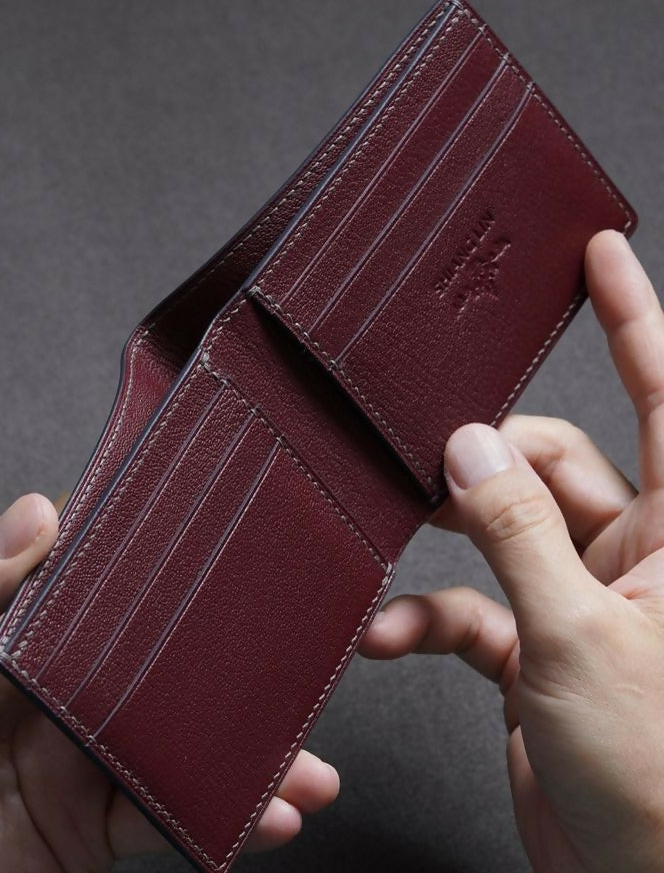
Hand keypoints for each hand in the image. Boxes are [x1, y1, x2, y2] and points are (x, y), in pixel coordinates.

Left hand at [0, 496, 338, 871]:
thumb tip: (36, 513)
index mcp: (23, 639)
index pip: (112, 582)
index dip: (179, 561)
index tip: (248, 540)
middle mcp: (63, 691)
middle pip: (174, 661)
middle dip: (250, 659)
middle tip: (321, 650)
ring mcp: (82, 759)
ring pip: (190, 739)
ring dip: (259, 752)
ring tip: (313, 766)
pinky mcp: (91, 827)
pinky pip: (170, 815)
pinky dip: (229, 817)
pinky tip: (272, 816)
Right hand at [360, 230, 663, 872]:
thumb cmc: (659, 777)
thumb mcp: (579, 639)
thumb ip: (519, 535)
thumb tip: (470, 452)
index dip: (635, 316)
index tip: (599, 252)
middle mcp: (631, 553)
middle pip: (552, 459)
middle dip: (488, 455)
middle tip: (428, 453)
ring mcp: (580, 597)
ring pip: (501, 526)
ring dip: (447, 537)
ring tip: (398, 532)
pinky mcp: (536, 645)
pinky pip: (472, 606)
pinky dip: (429, 616)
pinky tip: (391, 635)